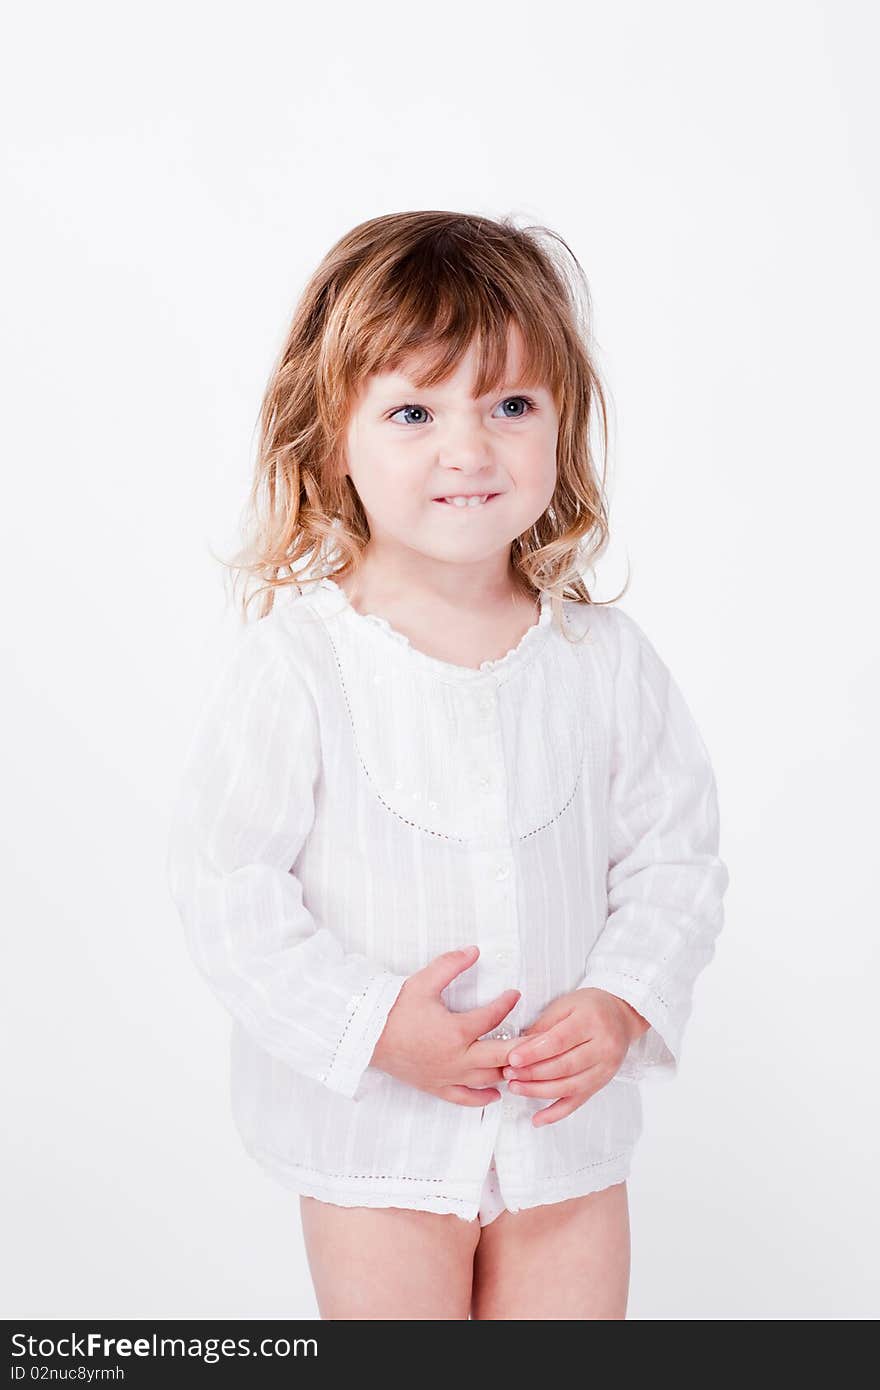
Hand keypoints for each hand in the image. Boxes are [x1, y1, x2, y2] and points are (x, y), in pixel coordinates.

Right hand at [370, 945, 521, 1106]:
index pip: (493, 1017)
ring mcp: (448, 1076)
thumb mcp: (423, 982)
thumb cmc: (394, 1009)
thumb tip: (474, 950)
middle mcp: (457, 1058)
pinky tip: (496, 1092)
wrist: (367, 1036)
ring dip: (507, 1071)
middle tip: (538, 1038)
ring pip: (488, 1079)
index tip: (515, 994)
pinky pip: (466, 1098)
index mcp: (456, 1031)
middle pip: (503, 1056)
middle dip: (523, 1047)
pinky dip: (483, 1098)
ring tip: (522, 1062)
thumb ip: (451, 964)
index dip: (507, 1003)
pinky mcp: (437, 1087)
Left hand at [500, 988, 650, 1126]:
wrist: (622, 1016)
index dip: (534, 1052)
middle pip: (563, 1066)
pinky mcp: (601, 1083)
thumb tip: (518, 1046)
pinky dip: (556, 1113)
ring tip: (516, 1088)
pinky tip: (538, 1119)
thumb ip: (543, 1025)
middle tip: (509, 1074)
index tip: (512, 1059)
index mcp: (592, 1021)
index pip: (559, 1041)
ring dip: (539, 1091)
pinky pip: (578, 1101)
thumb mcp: (566, 1005)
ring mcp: (605, 1068)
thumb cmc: (591, 1007)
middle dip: (532, 1073)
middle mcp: (603, 1047)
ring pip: (569, 1087)